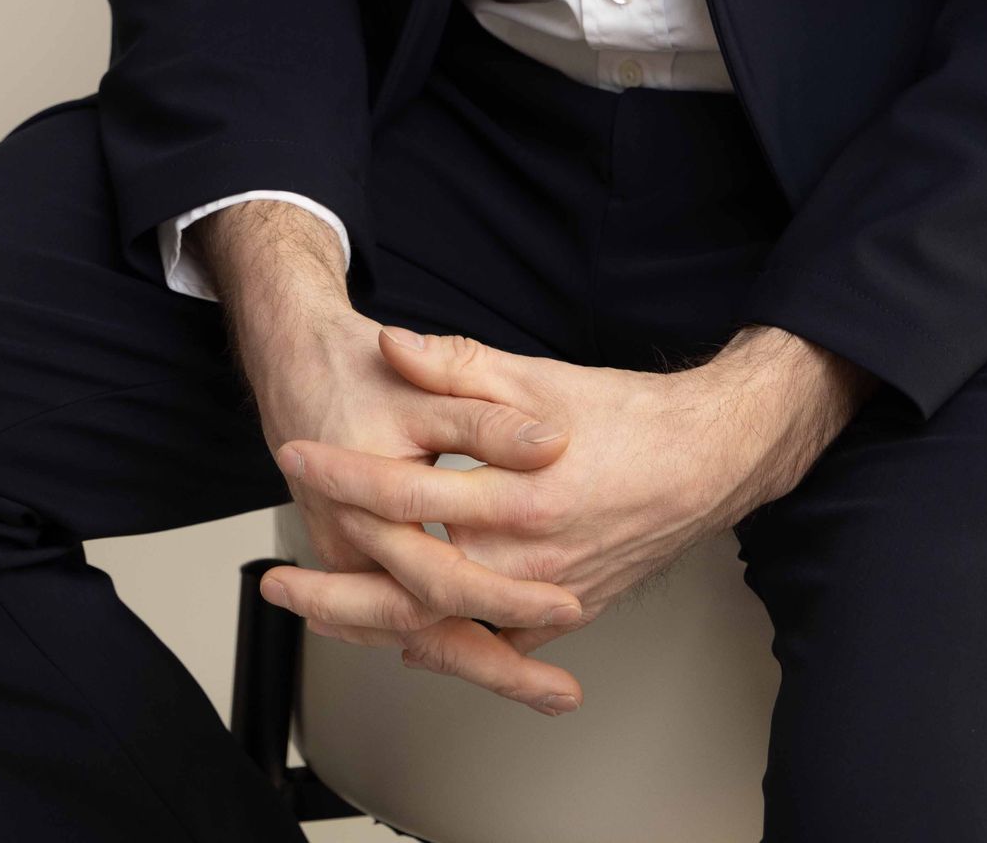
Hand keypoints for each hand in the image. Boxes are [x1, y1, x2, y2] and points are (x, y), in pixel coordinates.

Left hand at [265, 323, 824, 714]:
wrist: (708, 461)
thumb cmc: (631, 417)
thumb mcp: (540, 375)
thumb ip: (459, 366)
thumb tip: (395, 343)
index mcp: (519, 495)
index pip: (406, 492)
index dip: (343, 475)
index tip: (298, 457)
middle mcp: (529, 560)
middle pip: (408, 589)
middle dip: (333, 589)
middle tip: (279, 578)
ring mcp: (546, 597)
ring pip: (442, 629)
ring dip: (373, 625)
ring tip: (320, 613)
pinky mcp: (564, 613)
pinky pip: (488, 644)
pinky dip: (439, 644)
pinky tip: (401, 637)